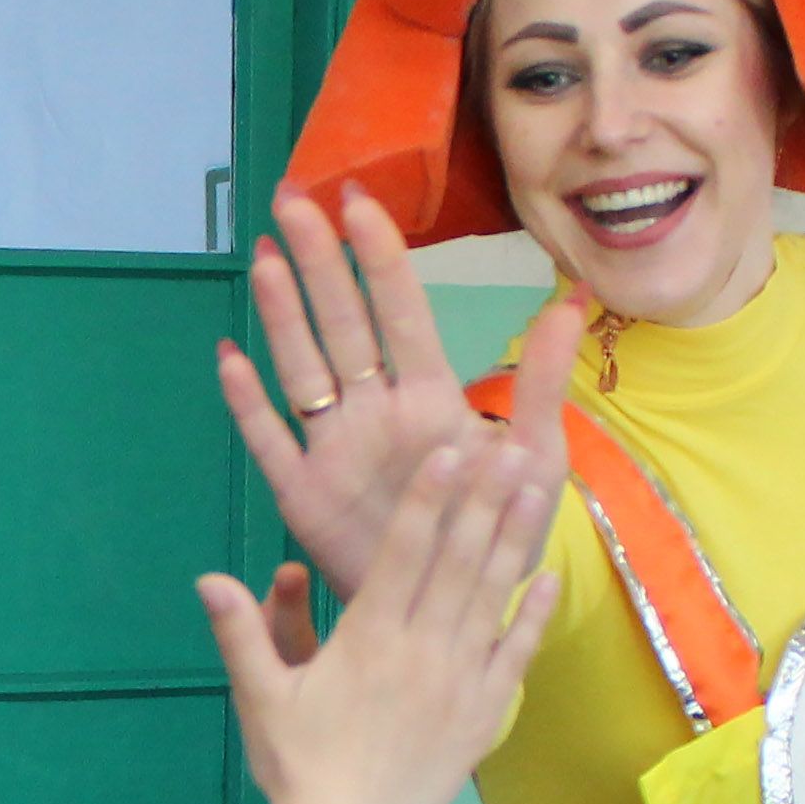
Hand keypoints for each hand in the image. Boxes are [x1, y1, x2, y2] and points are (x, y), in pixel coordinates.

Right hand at [212, 393, 565, 803]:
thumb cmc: (298, 766)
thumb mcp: (261, 697)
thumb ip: (243, 632)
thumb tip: (208, 578)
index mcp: (366, 641)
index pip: (404, 554)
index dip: (427, 499)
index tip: (449, 451)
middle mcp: (419, 652)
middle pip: (458, 562)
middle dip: (484, 500)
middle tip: (510, 446)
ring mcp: (458, 683)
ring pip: (492, 596)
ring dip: (515, 538)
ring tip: (535, 486)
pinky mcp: (483, 715)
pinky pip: (514, 655)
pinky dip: (534, 614)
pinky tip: (550, 575)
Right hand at [220, 184, 517, 598]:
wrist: (461, 604)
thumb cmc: (497, 525)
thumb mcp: (535, 456)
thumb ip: (542, 381)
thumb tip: (573, 299)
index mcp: (428, 396)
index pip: (400, 311)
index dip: (379, 256)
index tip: (357, 200)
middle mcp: (375, 411)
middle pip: (341, 323)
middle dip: (317, 261)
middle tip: (292, 199)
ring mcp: (336, 449)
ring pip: (302, 368)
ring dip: (282, 314)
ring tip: (264, 257)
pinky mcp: (305, 495)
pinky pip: (270, 441)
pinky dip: (249, 403)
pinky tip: (232, 358)